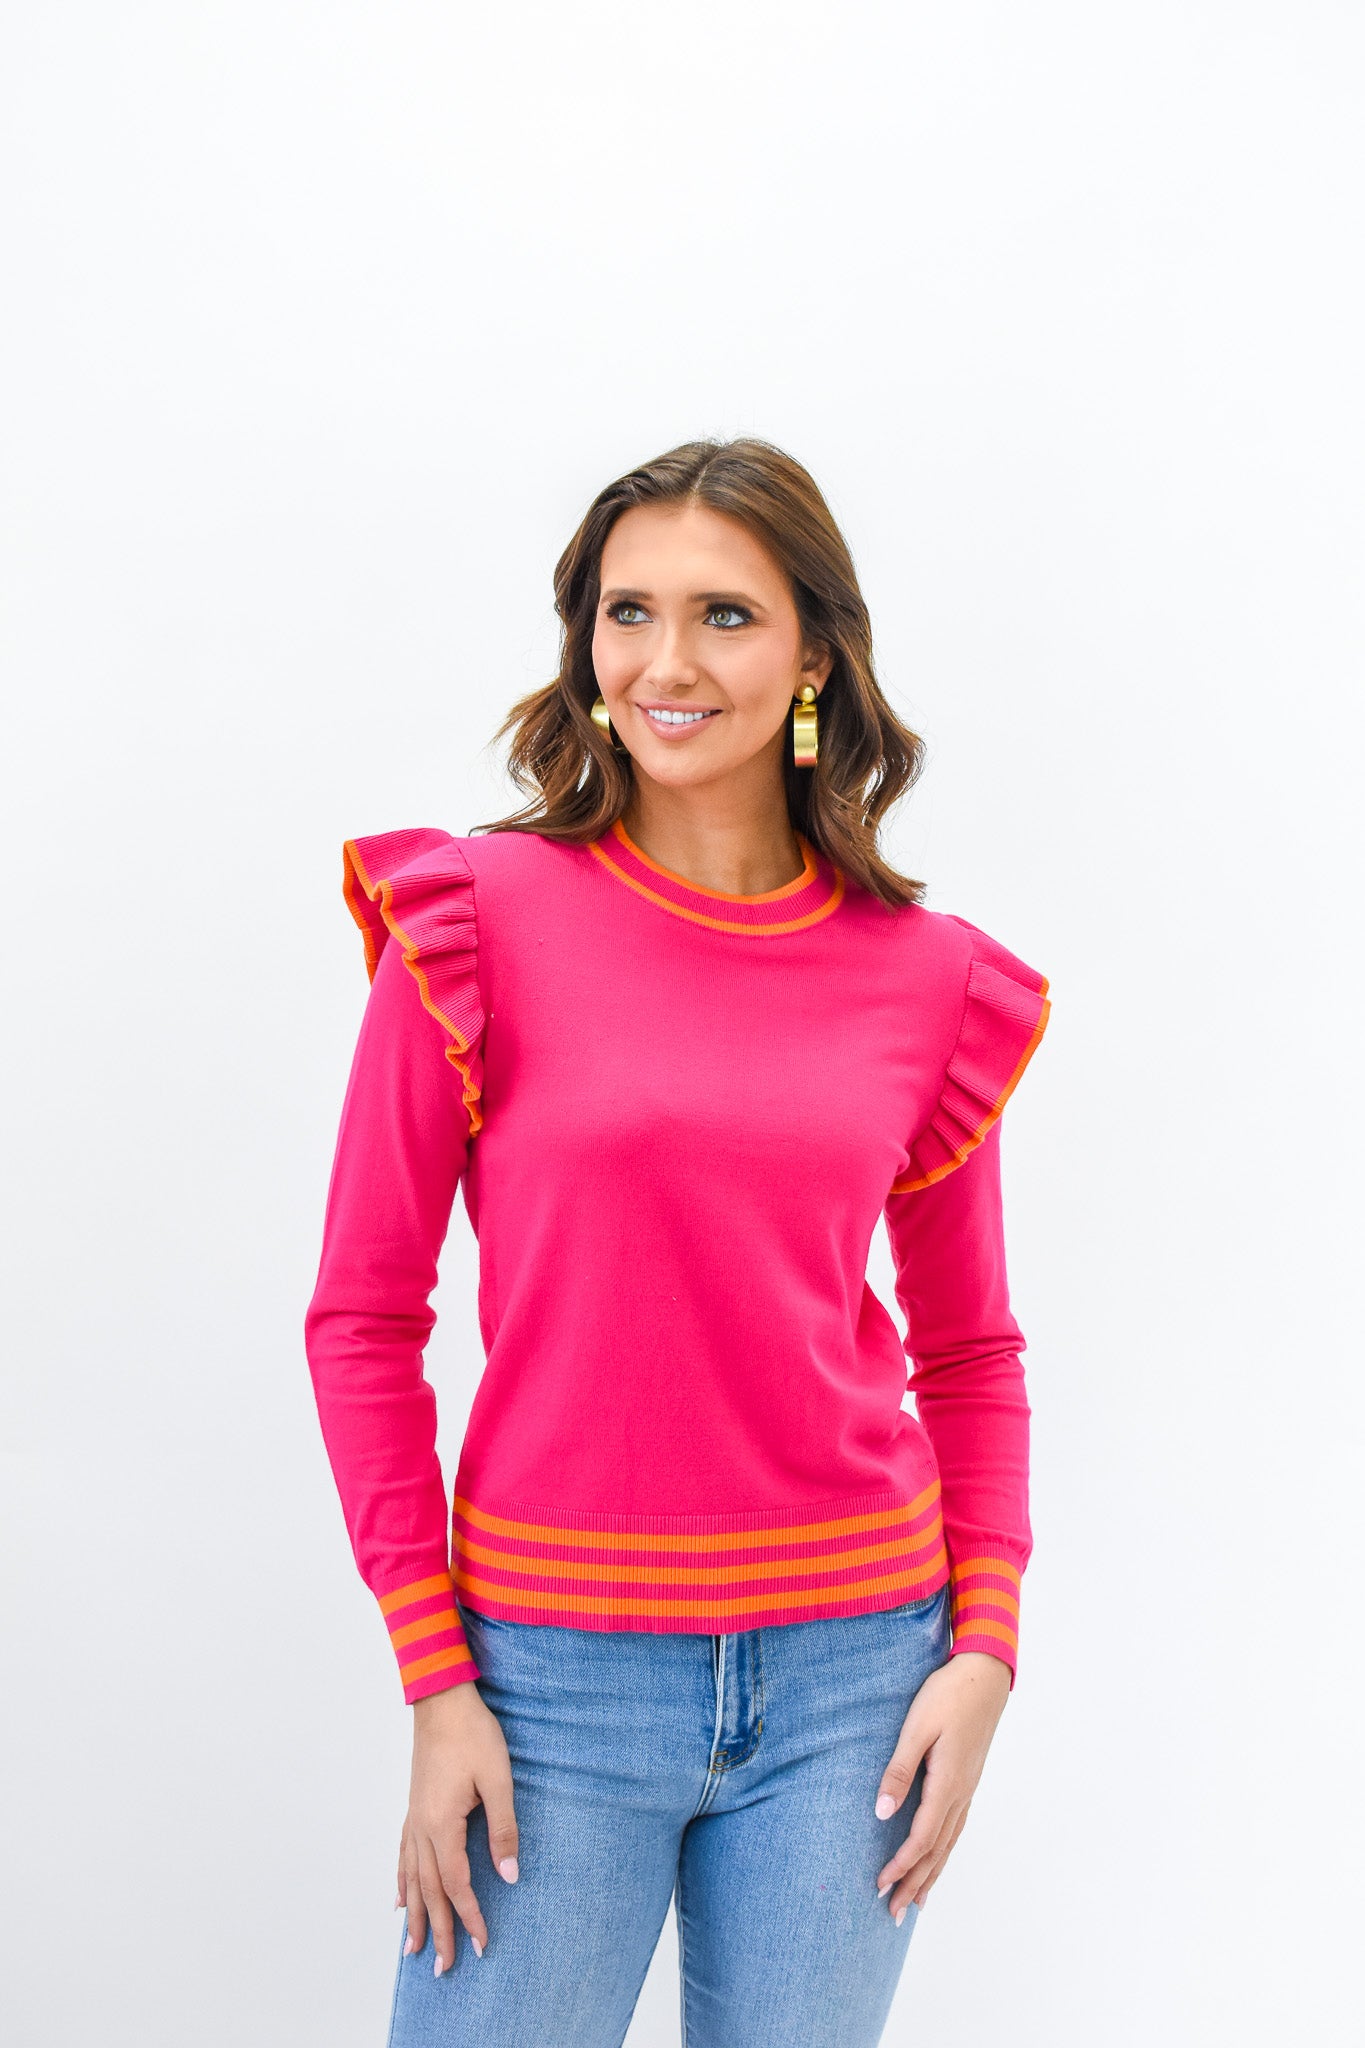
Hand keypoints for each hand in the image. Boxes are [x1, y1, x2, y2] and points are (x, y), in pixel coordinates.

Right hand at [396, 1680, 520, 1973]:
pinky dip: (402, 1882)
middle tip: (442, 1968)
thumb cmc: (473, 1734)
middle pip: (428, 1890)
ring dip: (415, 1915)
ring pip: (412, 1878)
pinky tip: (399, 1900)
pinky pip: (403, 1855)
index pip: (456, 1883)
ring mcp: (414, 1818)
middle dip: (437, 1930)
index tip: (481, 1944)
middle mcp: (422, 1827)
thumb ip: (503, 1830)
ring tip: (412, 1949)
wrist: (443, 1700)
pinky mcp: (415, 1807)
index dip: (469, 1916)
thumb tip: (509, 1876)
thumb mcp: (498, 1780)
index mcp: (442, 1824)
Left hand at [873, 1651, 1011, 1918]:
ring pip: (948, 1843)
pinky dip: (943, 1852)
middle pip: (936, 1851)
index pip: (921, 1838)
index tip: (880, 1885)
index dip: (901, 1865)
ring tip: (916, 1902)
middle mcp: (961, 1794)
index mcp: (947, 1784)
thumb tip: (881, 1814)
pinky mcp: (968, 1780)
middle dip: (914, 1883)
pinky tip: (937, 1858)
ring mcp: (968, 1789)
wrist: (984, 1675)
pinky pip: (955, 1828)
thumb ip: (898, 1771)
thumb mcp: (916, 1728)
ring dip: (930, 1874)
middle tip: (894, 1914)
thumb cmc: (947, 1696)